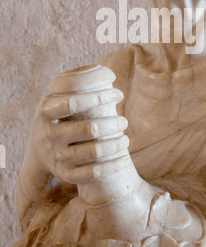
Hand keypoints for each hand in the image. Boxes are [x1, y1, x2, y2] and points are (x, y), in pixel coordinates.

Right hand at [22, 65, 128, 187]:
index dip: (98, 97)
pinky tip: (123, 159)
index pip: (73, 103)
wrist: (38, 153)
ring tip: (126, 139)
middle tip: (124, 121)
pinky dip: (110, 167)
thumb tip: (107, 72)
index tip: (118, 93)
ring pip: (92, 153)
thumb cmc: (57, 117)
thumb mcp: (55, 100)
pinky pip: (91, 174)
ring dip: (115, 145)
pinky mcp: (64, 173)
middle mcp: (49, 135)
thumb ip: (74, 86)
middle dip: (112, 124)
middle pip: (88, 129)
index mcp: (46, 112)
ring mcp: (56, 156)